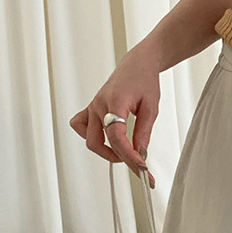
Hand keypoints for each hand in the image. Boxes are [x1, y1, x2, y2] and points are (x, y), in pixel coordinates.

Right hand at [69, 44, 159, 186]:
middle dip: (118, 157)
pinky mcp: (91, 108)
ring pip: (88, 138)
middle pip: (98, 141)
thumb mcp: (151, 108)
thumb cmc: (144, 81)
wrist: (137, 64)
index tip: (142, 168)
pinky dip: (90, 136)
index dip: (128, 155)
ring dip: (104, 150)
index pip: (116, 136)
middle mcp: (99, 104)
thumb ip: (144, 133)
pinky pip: (80, 126)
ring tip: (122, 151)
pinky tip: (105, 139)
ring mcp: (93, 106)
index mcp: (115, 102)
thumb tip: (141, 154)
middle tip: (137, 161)